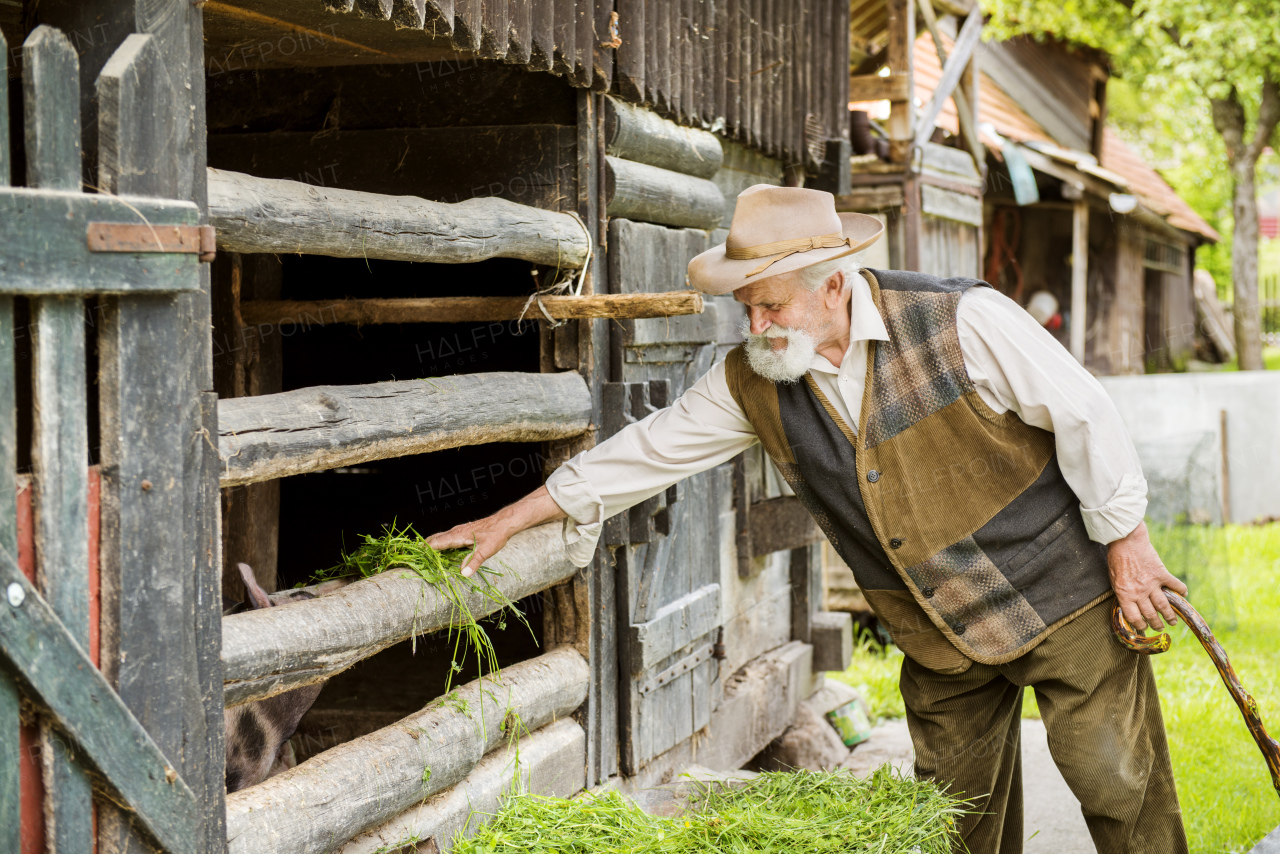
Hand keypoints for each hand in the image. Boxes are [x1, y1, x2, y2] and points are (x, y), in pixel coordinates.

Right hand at [426, 486, 565, 576]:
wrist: (504, 522)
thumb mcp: (485, 551)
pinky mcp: (463, 531)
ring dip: (431, 545)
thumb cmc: (495, 536)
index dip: (424, 550)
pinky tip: (441, 549)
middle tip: (413, 557)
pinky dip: (439, 543)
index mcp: (457, 536)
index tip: (413, 557)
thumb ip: (474, 562)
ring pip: (440, 537)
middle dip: (423, 547)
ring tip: (423, 555)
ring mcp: (459, 530)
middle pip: (434, 539)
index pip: (435, 543)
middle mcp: (455, 531)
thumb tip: (463, 574)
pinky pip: (446, 537)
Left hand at [1106, 521, 1187, 631]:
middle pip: (1151, 614)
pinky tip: (1183, 595)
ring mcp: (1152, 583)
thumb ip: (1122, 594)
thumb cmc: (1116, 559)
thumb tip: (1129, 607)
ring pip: (1164, 606)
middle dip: (1156, 624)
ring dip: (1170, 616)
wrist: (1126, 541)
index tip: (1143, 627)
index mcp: (1125, 594)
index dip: (1140, 625)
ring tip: (1172, 621)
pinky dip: (1182, 591)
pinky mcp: (1162, 574)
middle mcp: (1139, 592)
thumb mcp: (1113, 580)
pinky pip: (1176, 586)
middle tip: (1160, 627)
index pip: (1134, 617)